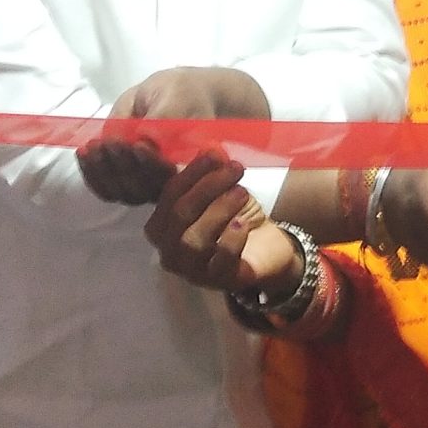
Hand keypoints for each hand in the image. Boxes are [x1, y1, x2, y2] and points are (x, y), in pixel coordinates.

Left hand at [81, 67, 271, 204]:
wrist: (176, 95)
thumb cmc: (180, 94)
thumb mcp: (175, 96)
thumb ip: (163, 116)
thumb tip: (145, 140)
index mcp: (192, 162)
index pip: (170, 175)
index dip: (151, 163)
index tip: (137, 144)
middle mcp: (170, 181)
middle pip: (143, 189)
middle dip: (122, 166)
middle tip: (109, 141)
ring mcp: (147, 184)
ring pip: (123, 192)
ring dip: (103, 171)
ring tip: (92, 146)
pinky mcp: (128, 180)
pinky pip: (107, 189)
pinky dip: (92, 174)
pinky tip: (83, 153)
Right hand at [143, 152, 294, 291]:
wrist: (265, 251)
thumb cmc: (233, 219)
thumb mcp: (222, 192)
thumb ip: (212, 173)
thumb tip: (210, 147)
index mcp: (162, 226)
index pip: (169, 196)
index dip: (192, 174)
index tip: (215, 155)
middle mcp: (169, 251)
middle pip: (180, 215)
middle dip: (208, 188)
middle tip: (236, 170)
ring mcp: (191, 270)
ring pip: (194, 239)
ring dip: (219, 210)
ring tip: (242, 193)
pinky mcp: (217, 281)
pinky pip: (218, 260)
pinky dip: (230, 239)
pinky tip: (242, 224)